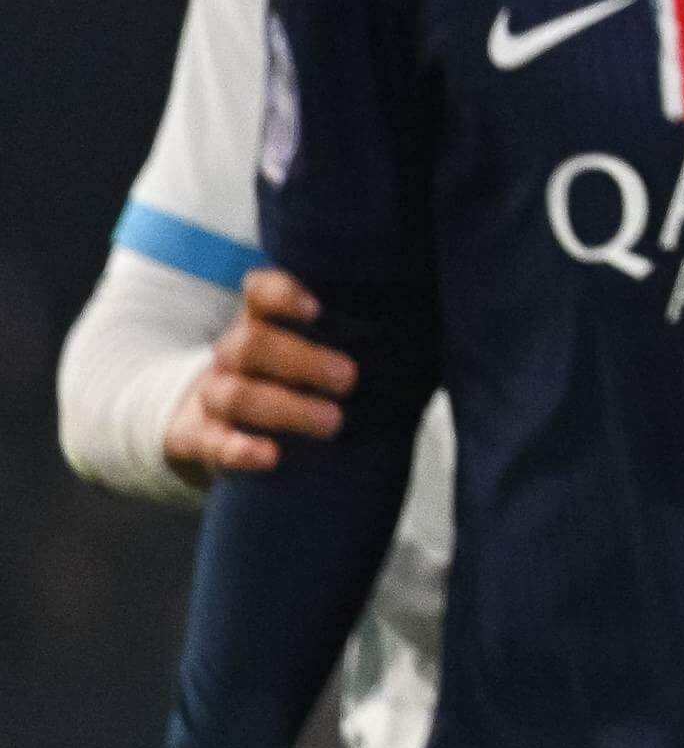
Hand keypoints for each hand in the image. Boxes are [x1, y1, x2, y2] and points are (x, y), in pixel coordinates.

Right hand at [161, 270, 354, 481]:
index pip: (259, 292)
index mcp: (260, 322)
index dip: (282, 294)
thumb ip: (353, 338)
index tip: (318, 309)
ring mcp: (211, 395)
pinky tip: (271, 456)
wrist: (223, 423)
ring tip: (333, 421)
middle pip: (251, 345)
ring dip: (286, 408)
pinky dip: (240, 449)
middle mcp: (232, 354)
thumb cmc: (296, 378)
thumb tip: (421, 335)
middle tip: (349, 378)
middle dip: (302, 361)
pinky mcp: (199, 437)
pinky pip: (211, 442)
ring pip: (235, 394)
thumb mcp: (316, 349)